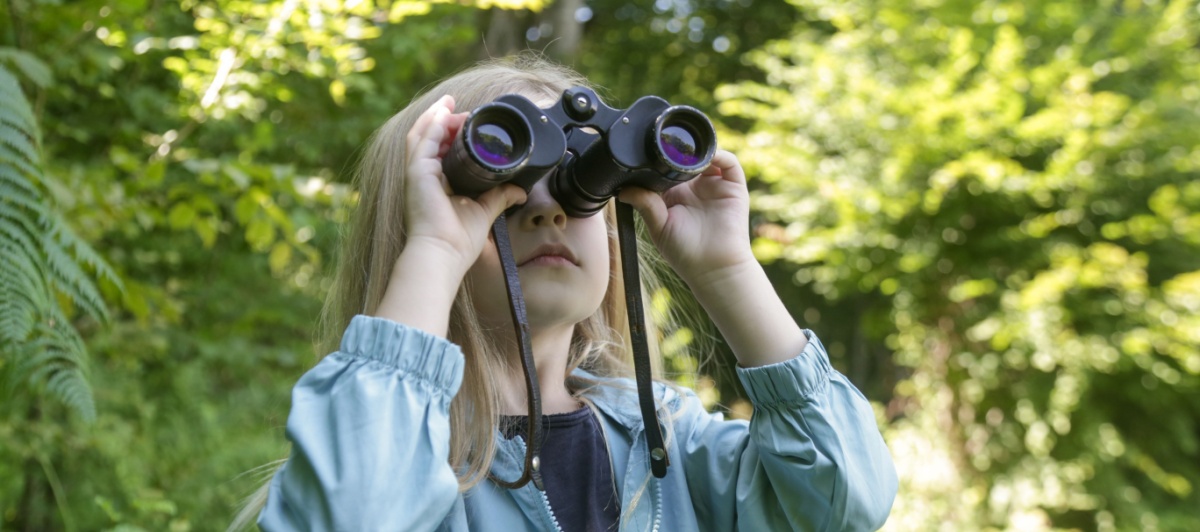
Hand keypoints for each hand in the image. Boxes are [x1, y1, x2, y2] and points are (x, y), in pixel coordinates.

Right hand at [402, 95, 526, 273]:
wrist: (444, 253)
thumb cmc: (458, 240)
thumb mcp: (484, 210)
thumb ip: (500, 196)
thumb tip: (520, 191)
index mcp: (435, 184)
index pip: (439, 151)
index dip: (450, 134)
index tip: (467, 123)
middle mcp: (423, 177)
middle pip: (429, 138)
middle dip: (443, 120)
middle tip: (460, 109)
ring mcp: (417, 173)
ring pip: (422, 134)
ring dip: (437, 116)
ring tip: (450, 103)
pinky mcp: (416, 172)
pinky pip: (422, 140)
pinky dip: (432, 123)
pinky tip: (442, 111)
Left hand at [617, 149, 755, 287]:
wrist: (714, 267)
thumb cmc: (686, 252)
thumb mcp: (659, 226)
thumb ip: (645, 205)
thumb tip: (624, 190)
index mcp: (675, 195)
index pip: (666, 168)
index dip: (659, 160)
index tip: (649, 153)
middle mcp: (695, 188)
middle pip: (687, 158)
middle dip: (679, 150)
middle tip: (668, 146)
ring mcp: (715, 185)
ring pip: (706, 156)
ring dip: (697, 150)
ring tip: (687, 152)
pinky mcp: (733, 187)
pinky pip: (728, 162)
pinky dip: (719, 154)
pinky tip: (706, 158)